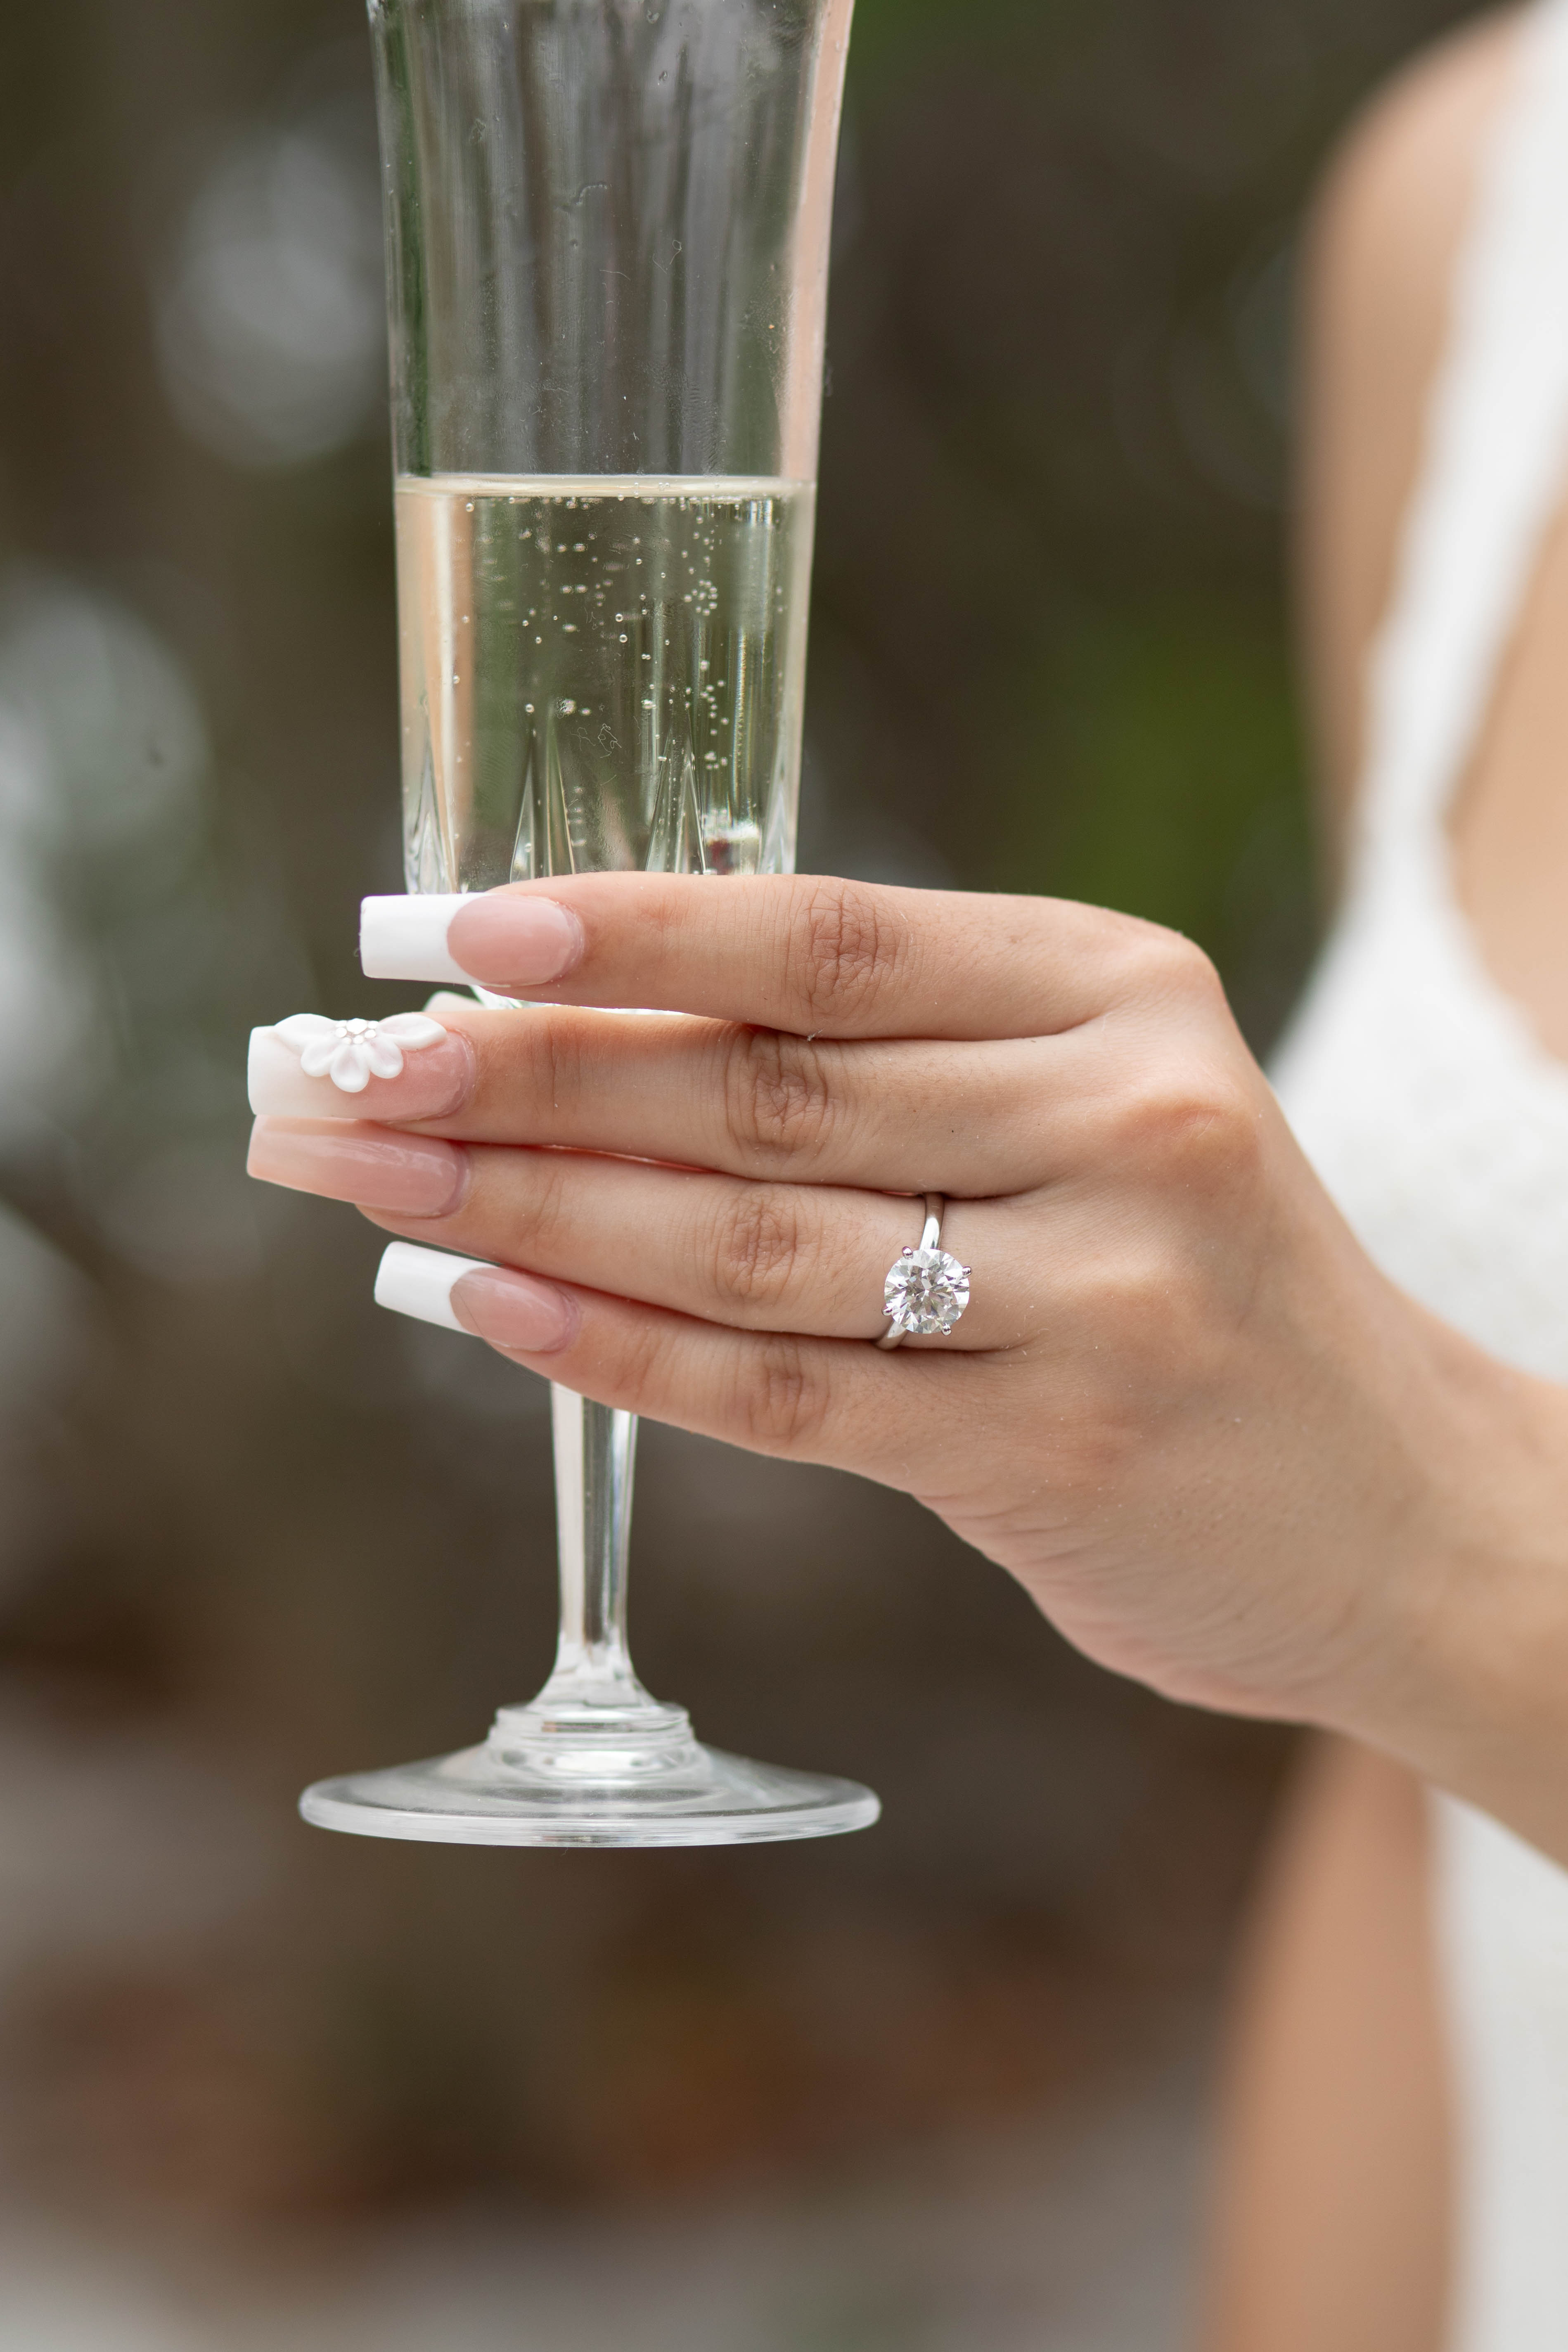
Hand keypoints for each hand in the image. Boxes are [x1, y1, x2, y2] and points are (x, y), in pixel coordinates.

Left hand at [246, 876, 1567, 1839]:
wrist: (1398, 1502)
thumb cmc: (1198, 1281)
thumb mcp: (1094, 1111)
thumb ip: (888, 1068)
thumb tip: (584, 1034)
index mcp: (1121, 990)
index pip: (823, 940)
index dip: (617, 934)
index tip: (439, 931)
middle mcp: (1123, 1121)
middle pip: (760, 1088)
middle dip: (521, 1075)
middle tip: (338, 1070)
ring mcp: (1101, 1294)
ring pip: (751, 1239)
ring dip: (530, 1206)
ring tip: (369, 1179)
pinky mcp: (1056, 1455)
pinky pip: (786, 1395)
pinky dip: (617, 1349)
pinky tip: (483, 1300)